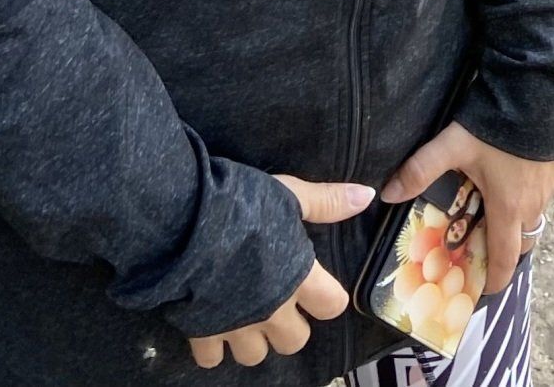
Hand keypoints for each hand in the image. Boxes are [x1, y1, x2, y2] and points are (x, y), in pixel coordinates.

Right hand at [187, 174, 371, 368]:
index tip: (319, 286)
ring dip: (253, 340)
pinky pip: (211, 358)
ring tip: (245, 313)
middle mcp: (272, 311)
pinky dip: (212, 346)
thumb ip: (327, 202)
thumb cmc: (245, 207)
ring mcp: (237, 327)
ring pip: (255, 356)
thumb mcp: (290, 194)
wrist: (186, 227)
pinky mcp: (203, 334)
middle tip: (279, 301)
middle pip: (294, 341)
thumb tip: (367, 196)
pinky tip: (211, 322)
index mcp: (299, 278)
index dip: (329, 297)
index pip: (332, 306)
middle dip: (290, 326)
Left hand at [381, 125, 553, 296]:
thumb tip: (388, 194)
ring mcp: (552, 185)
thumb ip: (421, 169)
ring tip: (499, 202)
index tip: (483, 288)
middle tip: (485, 240)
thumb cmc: (497, 124)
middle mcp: (535, 204)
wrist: (540, 89)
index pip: (505, 260)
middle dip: (505, 247)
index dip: (494, 280)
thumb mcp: (454, 145)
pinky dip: (532, 189)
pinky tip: (519, 169)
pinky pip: (547, 189)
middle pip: (523, 241)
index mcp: (509, 208)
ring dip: (518, 215)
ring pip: (536, 213)